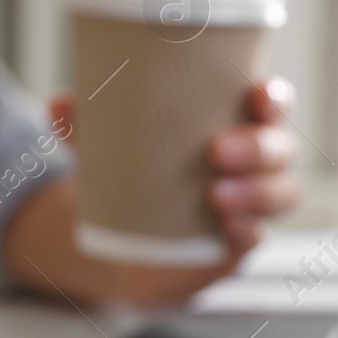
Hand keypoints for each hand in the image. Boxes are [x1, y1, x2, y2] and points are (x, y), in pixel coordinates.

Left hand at [20, 76, 299, 305]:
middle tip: (217, 151)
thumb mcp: (110, 143)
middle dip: (258, 148)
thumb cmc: (138, 170)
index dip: (274, 98)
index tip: (257, 96)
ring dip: (257, 193)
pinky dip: (248, 232)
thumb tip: (56, 104)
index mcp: (236, 122)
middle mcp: (257, 161)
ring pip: (280, 193)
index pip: (272, 103)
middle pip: (280, 149)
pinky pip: (259, 237)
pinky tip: (231, 229)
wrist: (131, 238)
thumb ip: (86, 124)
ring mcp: (254, 203)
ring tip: (217, 196)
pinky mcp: (241, 242)